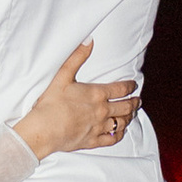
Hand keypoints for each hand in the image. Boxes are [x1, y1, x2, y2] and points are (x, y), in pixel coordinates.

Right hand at [14, 38, 141, 159]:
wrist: (44, 129)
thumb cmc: (51, 103)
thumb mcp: (63, 75)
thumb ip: (77, 57)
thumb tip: (89, 41)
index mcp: (97, 94)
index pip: (121, 89)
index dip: (130, 86)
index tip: (134, 85)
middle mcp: (102, 111)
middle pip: (126, 106)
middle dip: (134, 103)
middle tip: (137, 101)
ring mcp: (99, 127)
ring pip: (121, 122)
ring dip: (129, 118)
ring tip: (131, 115)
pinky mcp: (93, 141)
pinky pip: (112, 139)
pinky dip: (119, 134)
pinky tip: (120, 132)